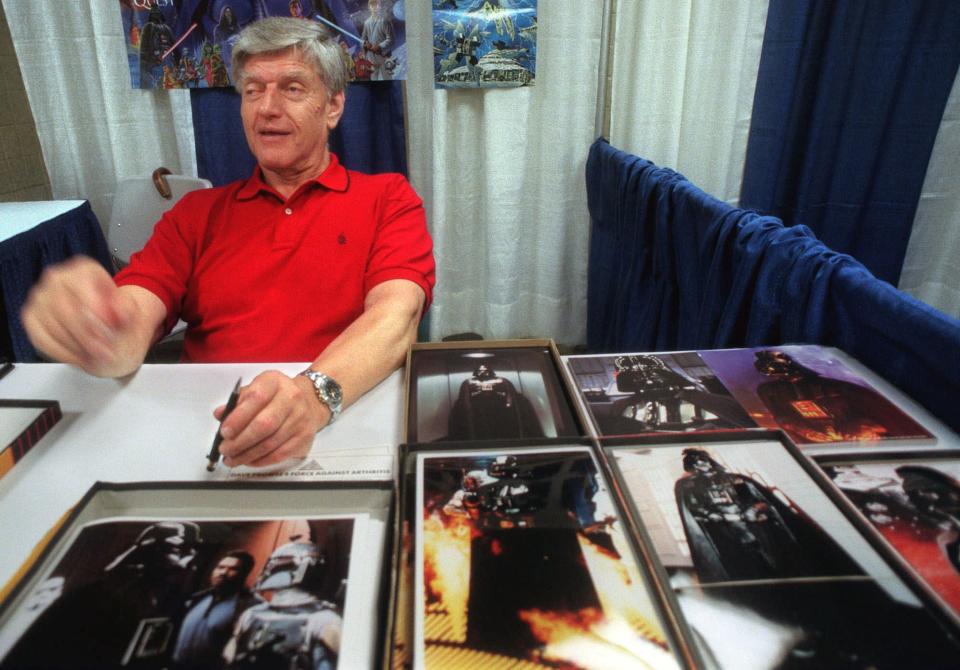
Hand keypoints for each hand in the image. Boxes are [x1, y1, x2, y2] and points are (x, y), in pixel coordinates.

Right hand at [21, 256, 141, 376]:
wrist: (100, 319)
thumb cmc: (111, 311)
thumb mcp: (126, 308)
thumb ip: (125, 309)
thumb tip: (120, 314)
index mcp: (82, 269)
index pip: (82, 285)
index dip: (96, 308)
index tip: (111, 328)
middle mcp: (56, 278)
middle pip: (65, 309)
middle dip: (87, 335)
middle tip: (105, 351)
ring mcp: (40, 297)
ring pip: (53, 326)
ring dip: (77, 346)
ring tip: (97, 356)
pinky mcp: (31, 317)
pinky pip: (41, 338)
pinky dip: (62, 353)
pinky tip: (80, 358)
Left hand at [215, 370, 329, 467]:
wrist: (309, 401)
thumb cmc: (277, 396)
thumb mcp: (256, 389)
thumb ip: (237, 402)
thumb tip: (220, 415)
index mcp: (275, 382)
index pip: (256, 398)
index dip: (238, 418)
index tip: (224, 432)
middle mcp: (291, 398)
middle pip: (264, 424)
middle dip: (240, 441)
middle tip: (226, 449)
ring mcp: (300, 418)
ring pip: (271, 443)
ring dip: (247, 454)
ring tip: (232, 458)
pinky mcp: (304, 437)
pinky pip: (280, 454)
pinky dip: (261, 460)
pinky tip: (249, 460)